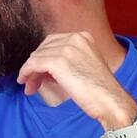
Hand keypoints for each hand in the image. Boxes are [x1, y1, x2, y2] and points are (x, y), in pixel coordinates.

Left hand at [16, 32, 136, 127]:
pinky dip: (26, 73)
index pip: (52, 42)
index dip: (42, 57)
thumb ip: (65, 60)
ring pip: (36, 57)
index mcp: (83, 37)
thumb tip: (41, 68)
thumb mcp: (82, 65)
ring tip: (31, 87)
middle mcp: (74, 38)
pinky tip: (25, 83)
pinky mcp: (58, 61)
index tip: (38, 71)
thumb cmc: (98, 89)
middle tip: (31, 81)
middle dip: (34, 65)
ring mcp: (66, 49)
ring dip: (30, 73)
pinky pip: (32, 64)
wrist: (110, 101)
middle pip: (43, 49)